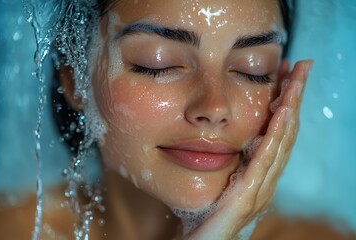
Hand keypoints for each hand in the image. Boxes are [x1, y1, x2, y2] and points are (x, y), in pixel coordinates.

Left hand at [181, 60, 312, 239]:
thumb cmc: (210, 215)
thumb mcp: (224, 181)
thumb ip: (236, 163)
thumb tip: (236, 139)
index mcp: (260, 172)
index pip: (278, 131)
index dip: (286, 102)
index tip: (287, 73)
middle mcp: (267, 178)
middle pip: (287, 131)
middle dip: (295, 97)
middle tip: (302, 66)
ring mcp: (261, 188)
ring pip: (282, 142)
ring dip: (290, 108)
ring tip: (296, 80)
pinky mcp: (249, 196)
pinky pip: (265, 160)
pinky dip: (276, 135)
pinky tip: (282, 113)